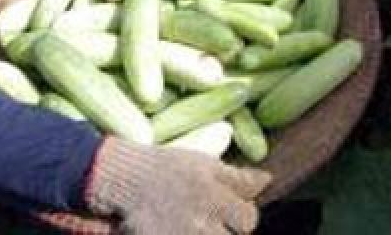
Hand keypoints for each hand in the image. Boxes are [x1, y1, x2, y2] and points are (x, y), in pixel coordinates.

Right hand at [85, 137, 270, 233]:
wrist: (122, 179)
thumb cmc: (165, 168)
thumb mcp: (203, 163)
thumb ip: (236, 177)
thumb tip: (267, 180)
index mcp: (213, 194)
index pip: (248, 219)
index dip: (243, 216)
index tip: (232, 212)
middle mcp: (201, 219)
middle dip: (227, 230)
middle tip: (211, 220)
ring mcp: (183, 234)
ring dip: (209, 233)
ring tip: (196, 225)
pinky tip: (180, 229)